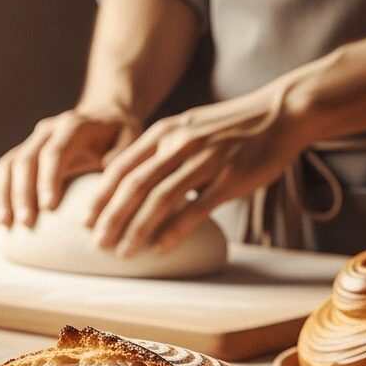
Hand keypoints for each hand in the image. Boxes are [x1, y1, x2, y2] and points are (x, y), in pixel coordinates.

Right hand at [0, 108, 139, 227]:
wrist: (105, 115)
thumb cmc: (121, 134)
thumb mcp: (130, 139)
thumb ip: (119, 160)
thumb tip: (108, 189)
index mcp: (73, 125)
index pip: (54, 152)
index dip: (48, 179)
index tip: (48, 207)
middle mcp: (47, 130)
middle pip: (25, 160)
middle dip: (22, 193)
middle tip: (25, 223)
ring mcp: (31, 141)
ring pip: (7, 165)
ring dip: (2, 196)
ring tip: (1, 225)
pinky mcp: (22, 153)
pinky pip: (2, 173)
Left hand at [87, 87, 310, 256]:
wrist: (280, 113)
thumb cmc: (231, 127)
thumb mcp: (188, 128)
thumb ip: (161, 151)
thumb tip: (133, 182)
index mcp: (164, 132)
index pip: (121, 167)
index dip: (100, 196)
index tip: (85, 221)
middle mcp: (179, 144)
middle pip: (134, 186)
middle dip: (111, 218)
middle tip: (96, 244)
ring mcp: (205, 160)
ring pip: (160, 199)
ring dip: (137, 229)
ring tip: (123, 251)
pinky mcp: (230, 177)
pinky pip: (196, 208)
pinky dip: (175, 231)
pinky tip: (160, 249)